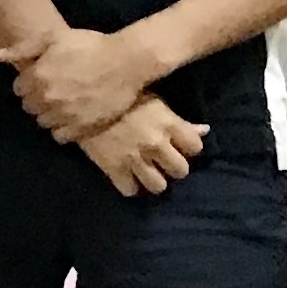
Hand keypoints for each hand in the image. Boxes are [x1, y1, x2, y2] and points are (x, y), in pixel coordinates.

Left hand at [0, 25, 159, 142]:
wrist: (127, 61)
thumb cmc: (90, 45)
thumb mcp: (54, 38)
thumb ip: (22, 49)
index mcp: (37, 76)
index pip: (18, 89)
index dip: (29, 82)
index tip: (43, 77)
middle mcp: (47, 98)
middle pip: (28, 107)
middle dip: (37, 98)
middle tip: (54, 89)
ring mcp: (64, 115)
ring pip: (42, 122)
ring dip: (48, 114)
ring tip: (64, 102)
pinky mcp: (81, 128)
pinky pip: (59, 136)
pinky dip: (62, 129)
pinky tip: (71, 116)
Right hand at [76, 93, 209, 197]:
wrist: (82, 101)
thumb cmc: (121, 97)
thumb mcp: (154, 101)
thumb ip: (179, 120)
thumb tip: (204, 130)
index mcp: (169, 123)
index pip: (196, 147)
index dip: (189, 147)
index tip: (179, 144)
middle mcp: (156, 144)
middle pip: (180, 171)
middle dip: (173, 167)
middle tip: (162, 161)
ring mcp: (135, 158)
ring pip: (158, 186)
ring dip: (153, 180)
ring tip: (146, 172)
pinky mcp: (114, 168)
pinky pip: (130, 190)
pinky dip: (129, 186)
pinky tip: (126, 177)